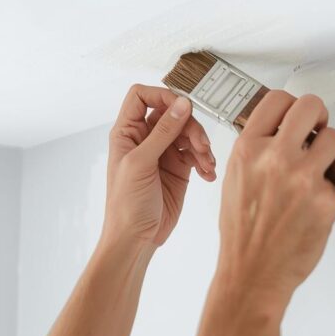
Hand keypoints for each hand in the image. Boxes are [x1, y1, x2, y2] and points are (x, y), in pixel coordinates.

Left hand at [104, 85, 216, 248]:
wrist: (136, 239)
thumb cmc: (126, 206)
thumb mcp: (141, 164)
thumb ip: (163, 133)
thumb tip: (182, 104)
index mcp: (126, 133)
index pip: (141, 97)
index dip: (162, 96)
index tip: (181, 108)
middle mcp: (145, 139)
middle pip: (173, 114)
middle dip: (191, 127)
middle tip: (202, 146)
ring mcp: (163, 153)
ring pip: (189, 133)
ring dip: (203, 146)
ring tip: (207, 164)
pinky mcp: (179, 168)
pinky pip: (197, 154)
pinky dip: (206, 162)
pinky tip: (208, 175)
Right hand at [216, 91, 334, 307]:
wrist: (252, 272)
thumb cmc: (243, 232)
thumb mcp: (237, 178)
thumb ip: (258, 150)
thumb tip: (283, 131)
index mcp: (248, 149)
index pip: (278, 100)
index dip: (293, 105)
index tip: (298, 117)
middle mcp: (276, 157)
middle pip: (311, 107)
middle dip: (318, 117)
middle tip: (317, 132)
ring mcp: (303, 177)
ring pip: (333, 140)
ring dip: (330, 152)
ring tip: (316, 171)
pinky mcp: (326, 199)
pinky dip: (329, 191)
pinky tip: (311, 207)